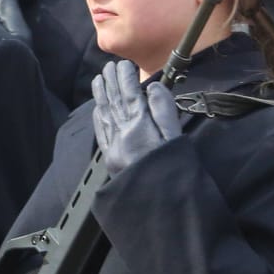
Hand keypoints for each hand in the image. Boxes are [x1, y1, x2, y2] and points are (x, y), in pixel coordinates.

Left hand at [91, 60, 180, 175]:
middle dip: (111, 82)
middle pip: (114, 103)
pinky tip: (97, 109)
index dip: (125, 79)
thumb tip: (153, 87)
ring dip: (100, 96)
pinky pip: (101, 134)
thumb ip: (164, 112)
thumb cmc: (175, 173)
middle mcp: (122, 136)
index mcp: (140, 128)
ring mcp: (114, 149)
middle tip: (108, 66)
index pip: (129, 96)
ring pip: (104, 115)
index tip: (123, 64)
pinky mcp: (111, 161)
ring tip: (98, 79)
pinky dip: (98, 117)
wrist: (161, 209)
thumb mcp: (176, 140)